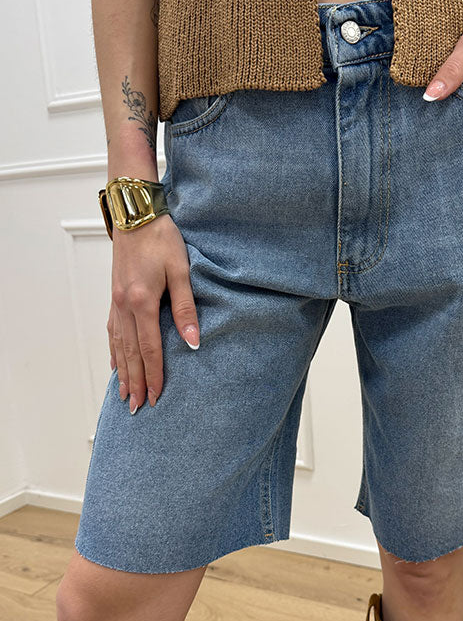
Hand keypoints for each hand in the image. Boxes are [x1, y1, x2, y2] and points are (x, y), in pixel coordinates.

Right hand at [107, 213, 199, 412]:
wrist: (136, 212)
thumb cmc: (160, 237)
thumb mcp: (180, 270)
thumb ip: (185, 307)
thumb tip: (193, 341)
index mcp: (142, 301)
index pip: (149, 349)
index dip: (154, 376)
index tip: (158, 397)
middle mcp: (124, 305)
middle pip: (130, 354)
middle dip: (136, 382)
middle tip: (138, 408)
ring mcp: (116, 301)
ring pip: (118, 345)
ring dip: (122, 372)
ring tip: (125, 394)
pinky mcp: (115, 294)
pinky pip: (112, 330)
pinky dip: (114, 350)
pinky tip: (114, 361)